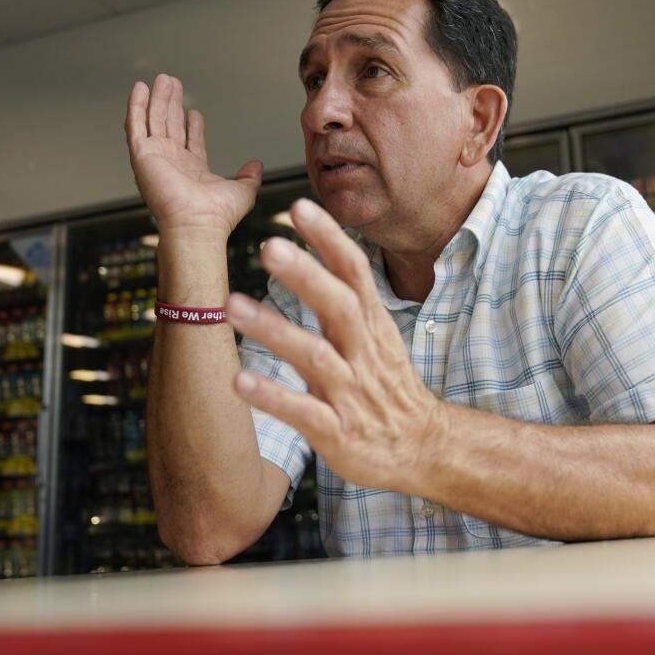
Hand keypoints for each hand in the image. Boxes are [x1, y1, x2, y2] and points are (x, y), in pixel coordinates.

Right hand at [125, 73, 262, 238]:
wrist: (197, 223)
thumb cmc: (217, 216)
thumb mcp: (243, 191)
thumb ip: (250, 176)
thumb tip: (256, 165)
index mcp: (193, 170)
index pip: (190, 142)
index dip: (191, 125)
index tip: (193, 111)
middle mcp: (172, 163)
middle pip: (170, 125)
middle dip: (171, 104)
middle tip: (172, 84)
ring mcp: (155, 158)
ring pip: (154, 121)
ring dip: (156, 100)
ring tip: (161, 80)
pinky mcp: (142, 155)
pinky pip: (135, 126)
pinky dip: (136, 107)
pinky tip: (140, 89)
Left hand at [225, 198, 446, 492]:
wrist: (423, 447)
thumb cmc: (388, 388)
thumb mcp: (375, 337)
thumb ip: (344, 301)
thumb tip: (312, 252)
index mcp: (372, 327)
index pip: (354, 272)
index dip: (329, 238)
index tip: (299, 206)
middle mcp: (363, 353)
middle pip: (338, 305)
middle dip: (305, 273)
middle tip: (268, 244)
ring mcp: (351, 393)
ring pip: (314, 355)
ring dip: (274, 329)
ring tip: (232, 306)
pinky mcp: (339, 432)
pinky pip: (303, 411)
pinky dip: (272, 395)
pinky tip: (239, 380)